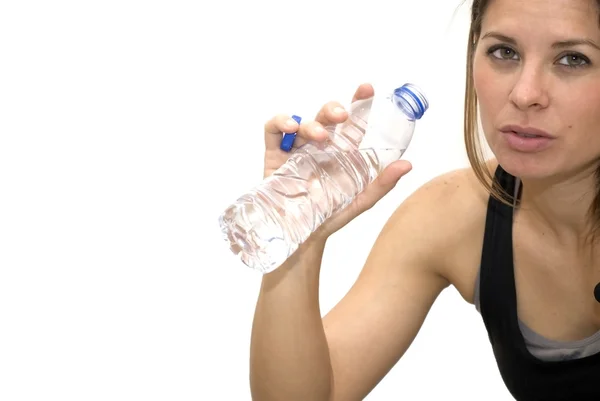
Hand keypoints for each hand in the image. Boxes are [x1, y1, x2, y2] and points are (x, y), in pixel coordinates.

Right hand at [262, 83, 412, 238]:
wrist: (302, 238)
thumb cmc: (331, 217)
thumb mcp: (361, 201)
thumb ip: (383, 183)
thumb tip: (408, 164)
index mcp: (341, 152)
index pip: (351, 121)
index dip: (358, 102)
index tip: (367, 90)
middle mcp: (319, 147)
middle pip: (326, 116)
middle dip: (333, 109)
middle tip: (343, 116)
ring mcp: (296, 150)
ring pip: (302, 122)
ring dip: (311, 123)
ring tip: (320, 136)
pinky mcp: (274, 156)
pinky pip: (273, 130)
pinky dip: (280, 122)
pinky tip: (291, 128)